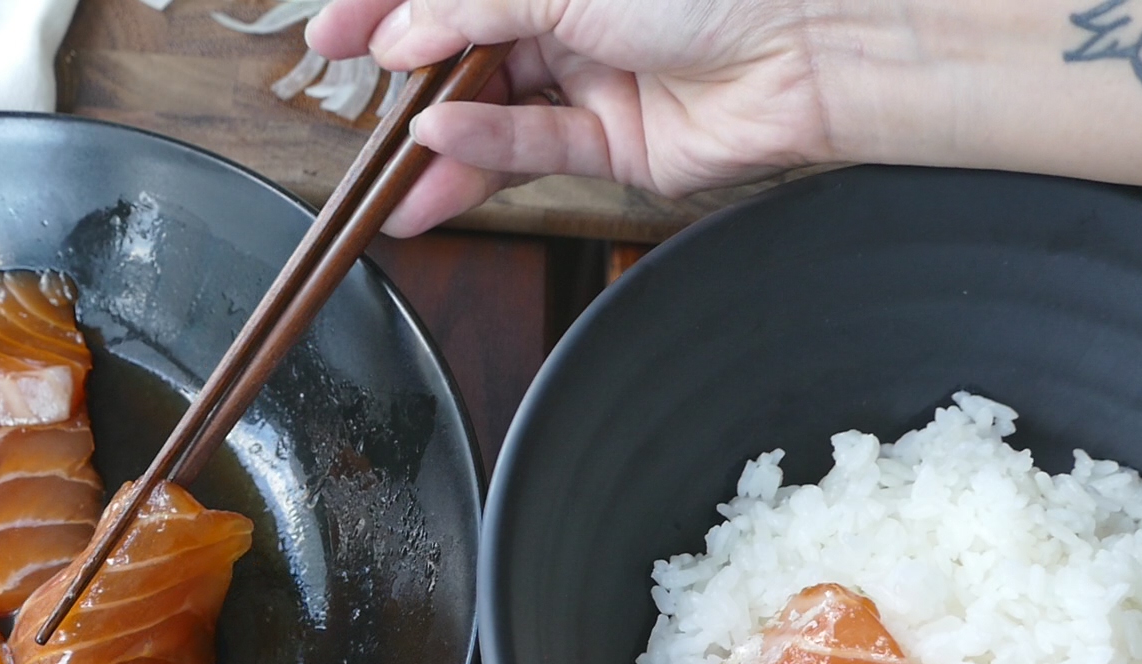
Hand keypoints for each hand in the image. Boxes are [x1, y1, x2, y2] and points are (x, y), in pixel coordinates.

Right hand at [306, 0, 831, 235]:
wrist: (809, 45)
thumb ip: (473, 4)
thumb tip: (401, 34)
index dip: (389, 5)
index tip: (331, 31)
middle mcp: (574, 11)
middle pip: (467, 43)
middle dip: (404, 70)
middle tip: (349, 88)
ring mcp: (594, 74)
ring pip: (494, 106)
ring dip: (437, 138)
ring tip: (386, 169)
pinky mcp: (616, 140)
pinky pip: (534, 145)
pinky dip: (486, 151)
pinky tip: (439, 154)